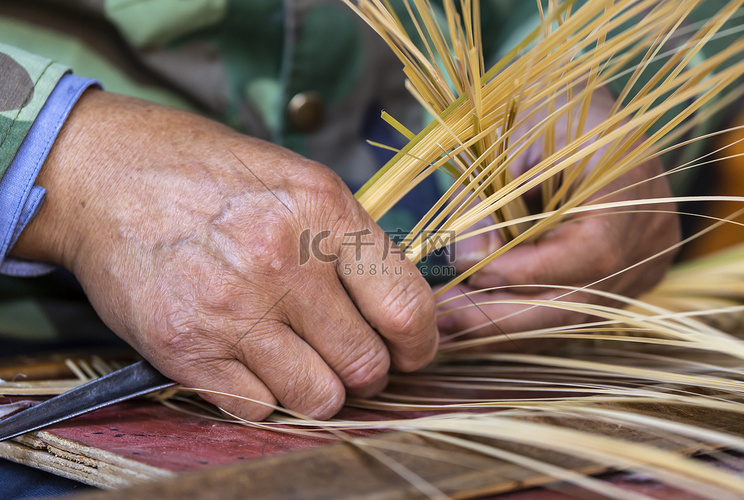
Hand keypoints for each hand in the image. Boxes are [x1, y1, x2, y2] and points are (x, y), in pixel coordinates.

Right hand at [13, 90, 437, 419]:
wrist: (108, 178)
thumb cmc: (210, 176)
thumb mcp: (299, 180)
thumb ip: (353, 242)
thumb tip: (397, 307)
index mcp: (323, 212)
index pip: (405, 307)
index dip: (420, 342)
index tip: (412, 350)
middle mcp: (282, 263)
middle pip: (366, 364)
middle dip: (370, 371)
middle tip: (353, 357)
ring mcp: (232, 310)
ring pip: (318, 398)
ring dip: (319, 389)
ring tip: (302, 361)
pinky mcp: (187, 349)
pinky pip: (257, 409)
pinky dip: (264, 396)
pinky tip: (252, 362)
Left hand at [436, 89, 680, 343]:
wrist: (579, 111)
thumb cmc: (543, 112)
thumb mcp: (510, 143)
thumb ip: (490, 202)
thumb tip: (466, 259)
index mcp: (633, 185)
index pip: (591, 254)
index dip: (525, 272)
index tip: (466, 271)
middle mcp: (649, 236)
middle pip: (578, 302)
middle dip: (501, 318)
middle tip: (441, 322)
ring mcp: (641, 265)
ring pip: (569, 318)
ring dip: (503, 328)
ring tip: (447, 328)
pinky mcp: (620, 283)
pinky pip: (568, 314)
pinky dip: (519, 321)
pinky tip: (474, 323)